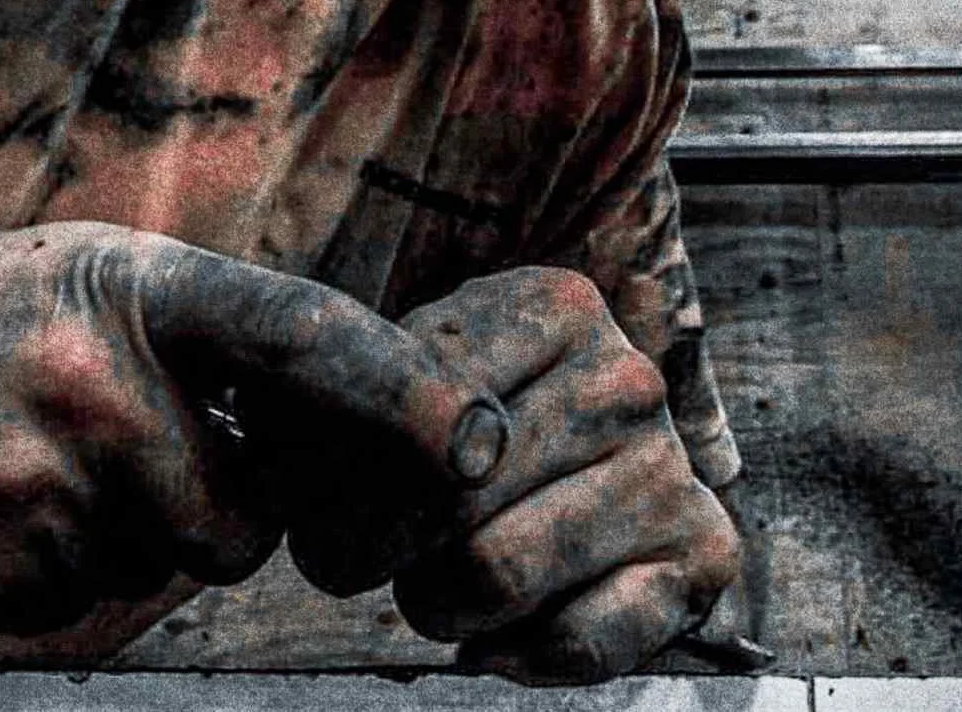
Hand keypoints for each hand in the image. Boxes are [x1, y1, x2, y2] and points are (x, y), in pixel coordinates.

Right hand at [0, 222, 508, 633]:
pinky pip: (87, 602)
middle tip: (132, 445)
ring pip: (162, 568)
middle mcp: (92, 380)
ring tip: (50, 460)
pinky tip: (7, 500)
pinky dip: (66, 567)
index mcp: (139, 287)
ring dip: (132, 533)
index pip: (302, 334)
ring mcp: (34, 480)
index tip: (480, 442)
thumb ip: (225, 341)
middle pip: (237, 522)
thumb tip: (360, 438)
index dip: (402, 390)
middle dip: (213, 508)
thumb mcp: (107, 276)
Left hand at [275, 267, 739, 685]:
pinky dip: (518, 654)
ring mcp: (669, 471)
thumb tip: (260, 424)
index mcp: (555, 307)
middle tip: (343, 557)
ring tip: (427, 587)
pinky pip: (584, 642)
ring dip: (433, 601)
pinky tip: (494, 637)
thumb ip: (353, 384)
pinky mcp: (702, 559)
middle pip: (445, 492)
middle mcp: (625, 381)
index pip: (411, 390)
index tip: (302, 494)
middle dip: (362, 544)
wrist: (604, 479)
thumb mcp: (418, 372)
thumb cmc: (474, 428)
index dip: (330, 461)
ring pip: (494, 572)